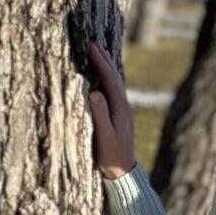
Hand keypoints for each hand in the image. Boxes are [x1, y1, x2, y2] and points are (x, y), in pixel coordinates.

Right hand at [85, 40, 136, 179]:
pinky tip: (102, 78)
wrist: (123, 172)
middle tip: (94, 43)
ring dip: (106, 68)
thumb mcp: (104, 136)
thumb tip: (94, 92)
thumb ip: (99, 114)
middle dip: (105, 60)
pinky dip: (106, 80)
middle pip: (114, 78)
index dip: (101, 63)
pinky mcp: (118, 116)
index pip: (111, 80)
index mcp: (120, 109)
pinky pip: (112, 92)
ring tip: (98, 54)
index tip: (92, 47)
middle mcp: (123, 107)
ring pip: (114, 84)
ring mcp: (122, 111)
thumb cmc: (111, 156)